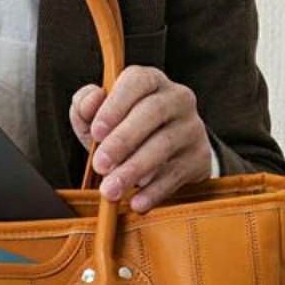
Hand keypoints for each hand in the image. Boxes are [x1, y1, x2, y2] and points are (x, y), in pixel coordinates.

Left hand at [69, 66, 212, 212]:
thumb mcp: (98, 116)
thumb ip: (85, 105)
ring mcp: (192, 127)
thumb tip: (90, 103)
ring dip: (134, 169)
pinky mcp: (199, 157)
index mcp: (150, 81)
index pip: (137, 82)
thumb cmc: (121, 129)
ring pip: (164, 145)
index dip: (115, 106)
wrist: (163, 156)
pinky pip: (176, 174)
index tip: (96, 132)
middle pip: (152, 112)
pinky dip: (154, 191)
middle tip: (100, 166)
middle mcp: (177, 98)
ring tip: (110, 190)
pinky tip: (136, 203)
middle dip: (123, 141)